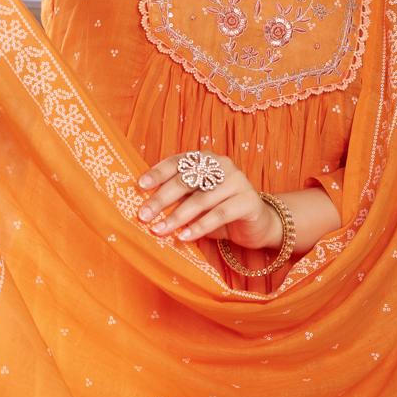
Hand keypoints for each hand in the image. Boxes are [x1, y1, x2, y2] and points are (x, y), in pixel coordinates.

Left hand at [136, 152, 278, 249]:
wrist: (256, 224)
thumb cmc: (219, 210)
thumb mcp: (196, 201)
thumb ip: (177, 198)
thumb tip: (146, 207)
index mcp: (206, 159)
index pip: (177, 162)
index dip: (158, 173)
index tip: (140, 186)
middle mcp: (222, 165)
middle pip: (186, 180)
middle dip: (161, 198)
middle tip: (143, 215)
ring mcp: (237, 181)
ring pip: (201, 199)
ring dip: (177, 216)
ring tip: (159, 230)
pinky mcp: (248, 201)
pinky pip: (219, 214)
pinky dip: (199, 227)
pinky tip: (184, 237)